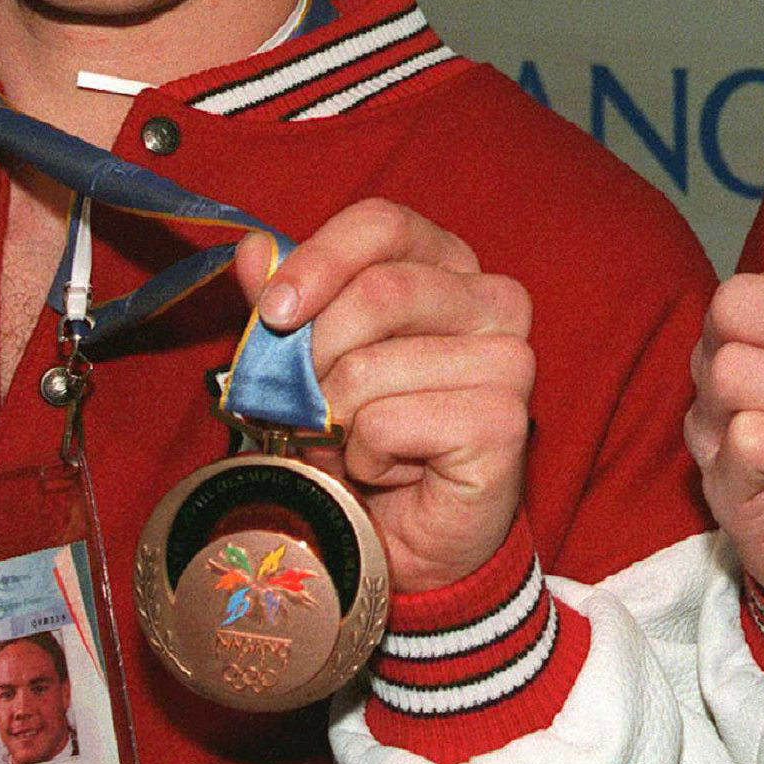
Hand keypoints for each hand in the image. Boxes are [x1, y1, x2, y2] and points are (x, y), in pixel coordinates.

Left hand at [233, 199, 533, 595]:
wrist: (399, 540)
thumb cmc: (361, 439)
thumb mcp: (310, 362)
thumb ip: (286, 303)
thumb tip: (253, 249)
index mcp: (448, 266)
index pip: (385, 224)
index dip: (320, 259)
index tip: (274, 312)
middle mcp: (493, 300)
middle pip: (378, 291)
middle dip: (315, 359)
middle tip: (311, 406)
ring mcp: (509, 359)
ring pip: (372, 365)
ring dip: (337, 419)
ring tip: (359, 444)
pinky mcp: (505, 421)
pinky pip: (391, 422)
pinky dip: (366, 455)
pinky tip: (391, 470)